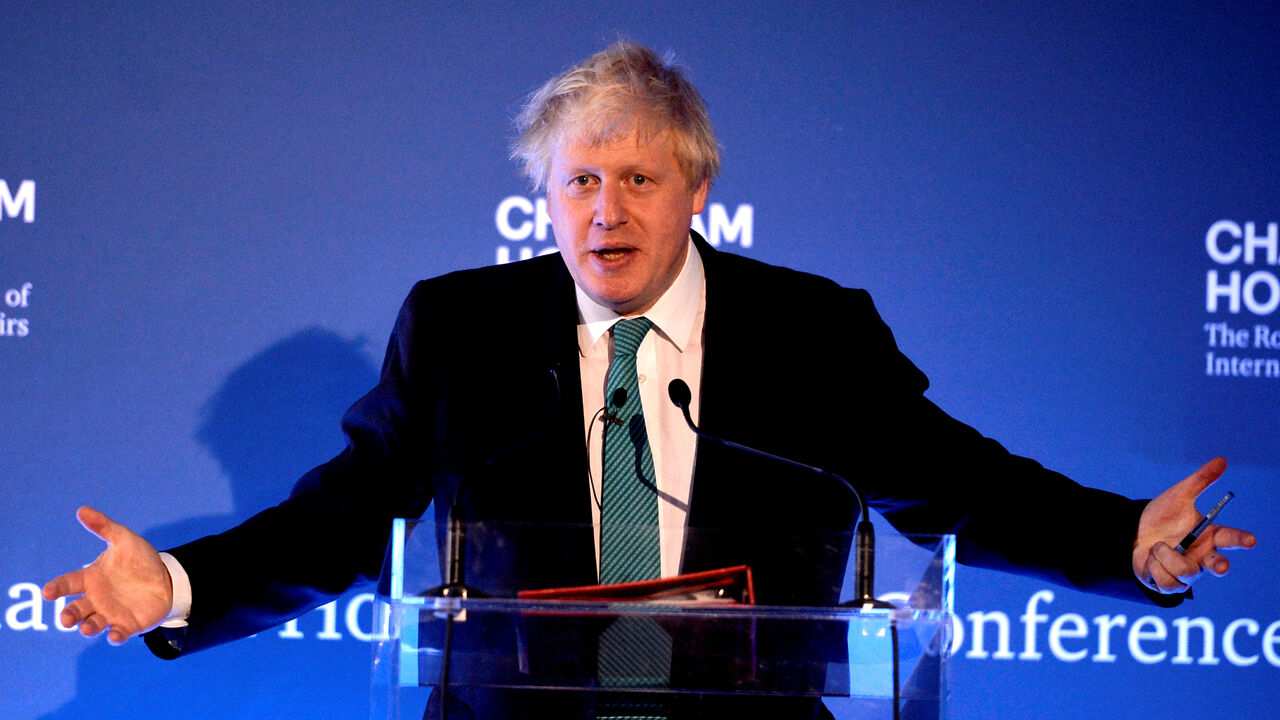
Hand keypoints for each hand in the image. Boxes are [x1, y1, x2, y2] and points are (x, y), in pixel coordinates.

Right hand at [42, 506, 172, 644]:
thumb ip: (104, 527)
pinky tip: (115, 636)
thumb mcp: (124, 540)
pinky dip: (115, 636)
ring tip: (86, 628)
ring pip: (93, 624)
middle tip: (66, 618)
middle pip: (75, 610)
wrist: (168, 577)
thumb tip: (82, 510)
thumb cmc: (140, 560)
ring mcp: (111, 613)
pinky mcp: (129, 625)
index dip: (56, 588)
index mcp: (91, 579)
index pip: (67, 583)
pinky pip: (118, 633)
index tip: (48, 592)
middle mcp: (96, 599)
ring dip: (88, 627)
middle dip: (69, 615)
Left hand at [1132, 457, 1256, 593]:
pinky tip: (1151, 560)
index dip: (1241, 540)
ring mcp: (1188, 573)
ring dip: (1167, 557)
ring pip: (1187, 572)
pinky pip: (1168, 581)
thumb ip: (1200, 480)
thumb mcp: (1178, 495)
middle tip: (1218, 564)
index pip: (1231, 538)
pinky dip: (1155, 567)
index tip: (1250, 540)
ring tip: (1157, 546)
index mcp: (1209, 536)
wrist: (1131, 531)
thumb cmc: (1160, 515)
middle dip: (1219, 565)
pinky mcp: (1171, 585)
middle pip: (1219, 565)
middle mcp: (1202, 556)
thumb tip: (1222, 459)